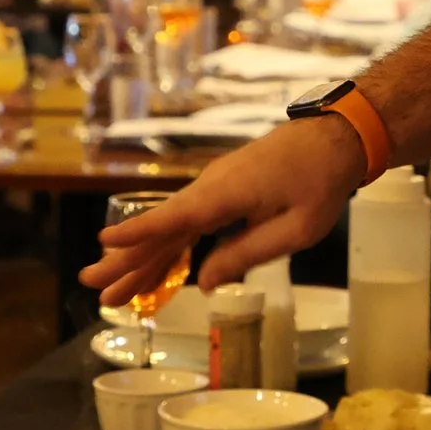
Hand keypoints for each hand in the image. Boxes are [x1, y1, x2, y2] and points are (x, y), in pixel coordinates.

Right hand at [81, 117, 369, 304]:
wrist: (336, 138)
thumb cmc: (322, 182)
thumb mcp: (296, 228)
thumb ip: (247, 254)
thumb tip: (204, 282)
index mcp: (227, 193)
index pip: (174, 218)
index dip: (138, 233)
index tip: (104, 244)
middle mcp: (211, 187)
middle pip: (163, 229)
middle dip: (126, 260)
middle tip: (93, 286)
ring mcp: (214, 187)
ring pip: (171, 228)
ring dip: (141, 259)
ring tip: (112, 292)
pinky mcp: (222, 190)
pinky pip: (187, 223)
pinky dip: (168, 247)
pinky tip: (153, 271)